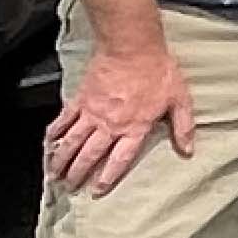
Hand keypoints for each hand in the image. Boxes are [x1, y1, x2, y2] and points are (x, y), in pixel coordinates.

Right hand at [47, 42, 195, 194]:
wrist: (132, 48)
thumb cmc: (157, 71)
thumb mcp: (180, 100)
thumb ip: (183, 127)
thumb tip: (188, 150)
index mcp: (134, 128)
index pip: (119, 159)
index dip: (108, 177)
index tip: (97, 190)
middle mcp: (110, 125)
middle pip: (90, 155)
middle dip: (78, 173)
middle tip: (69, 188)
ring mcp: (92, 113)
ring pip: (72, 141)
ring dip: (61, 159)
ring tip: (53, 174)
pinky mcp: (81, 98)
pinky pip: (64, 119)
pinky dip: (54, 132)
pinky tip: (48, 142)